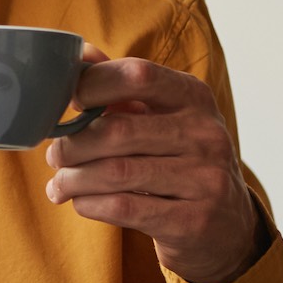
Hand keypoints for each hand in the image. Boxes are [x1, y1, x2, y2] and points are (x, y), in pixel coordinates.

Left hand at [45, 46, 261, 282]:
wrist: (227, 227)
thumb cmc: (179, 160)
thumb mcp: (163, 117)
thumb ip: (121, 86)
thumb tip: (79, 55)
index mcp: (194, 97)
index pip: (137, 75)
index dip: (92, 85)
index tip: (68, 103)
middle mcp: (206, 133)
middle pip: (118, 130)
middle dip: (73, 144)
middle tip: (54, 156)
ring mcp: (205, 179)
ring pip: (116, 172)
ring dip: (74, 179)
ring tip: (59, 185)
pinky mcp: (194, 221)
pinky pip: (124, 208)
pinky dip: (90, 204)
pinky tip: (81, 202)